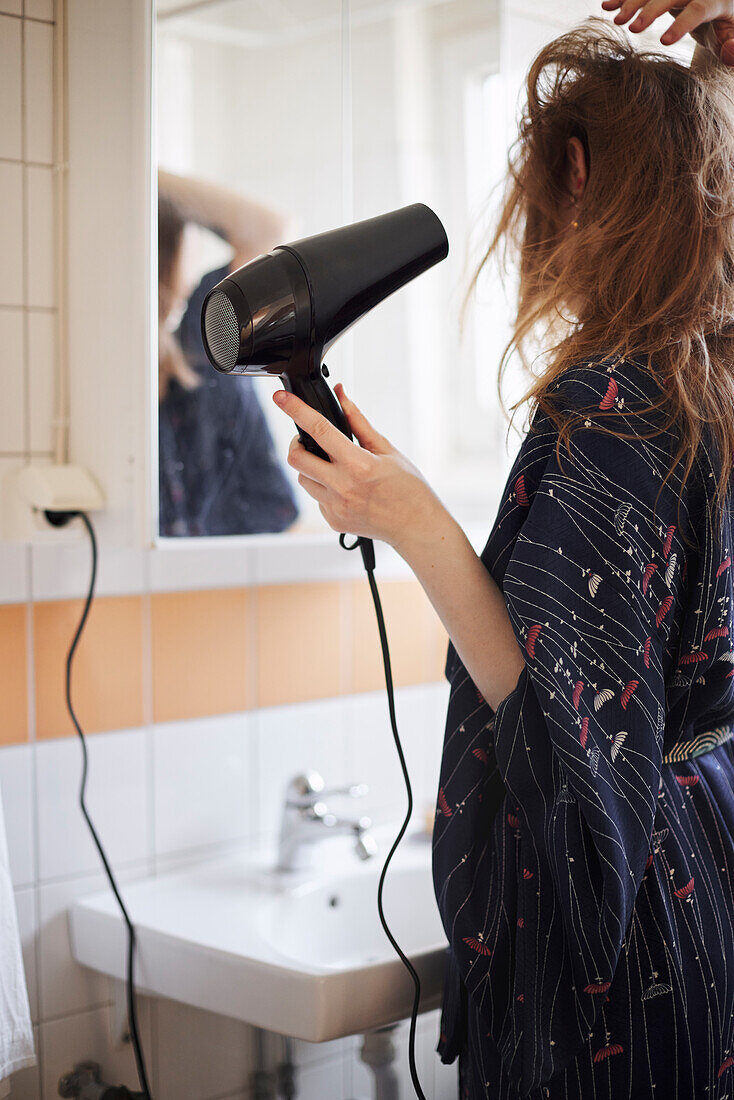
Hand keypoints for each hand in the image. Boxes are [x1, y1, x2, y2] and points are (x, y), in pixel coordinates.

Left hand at [272, 382, 441, 550]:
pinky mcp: (333, 521)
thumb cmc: (408, 487)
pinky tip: (346, 490)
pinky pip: (316, 498)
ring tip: (335, 468)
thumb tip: (342, 395)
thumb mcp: (386, 449)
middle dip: (297, 444)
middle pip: (297, 458)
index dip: (296, 410)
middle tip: (309, 442)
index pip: (319, 430)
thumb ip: (358, 422)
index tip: (280, 399)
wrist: (416, 525)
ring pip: (303, 479)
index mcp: (358, 464)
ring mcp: (335, 507)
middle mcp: (342, 486)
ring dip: (311, 468)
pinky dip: (324, 489)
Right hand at [601, 0, 733, 62]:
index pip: (700, 9)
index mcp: (718, 1)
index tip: (664, 41)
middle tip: (632, 28)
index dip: (682, 24)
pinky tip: (608, 4)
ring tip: (617, 19)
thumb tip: (729, 51)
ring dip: (633, 1)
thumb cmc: (727, 31)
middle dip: (651, 9)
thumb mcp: (733, 40)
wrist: (721, 12)